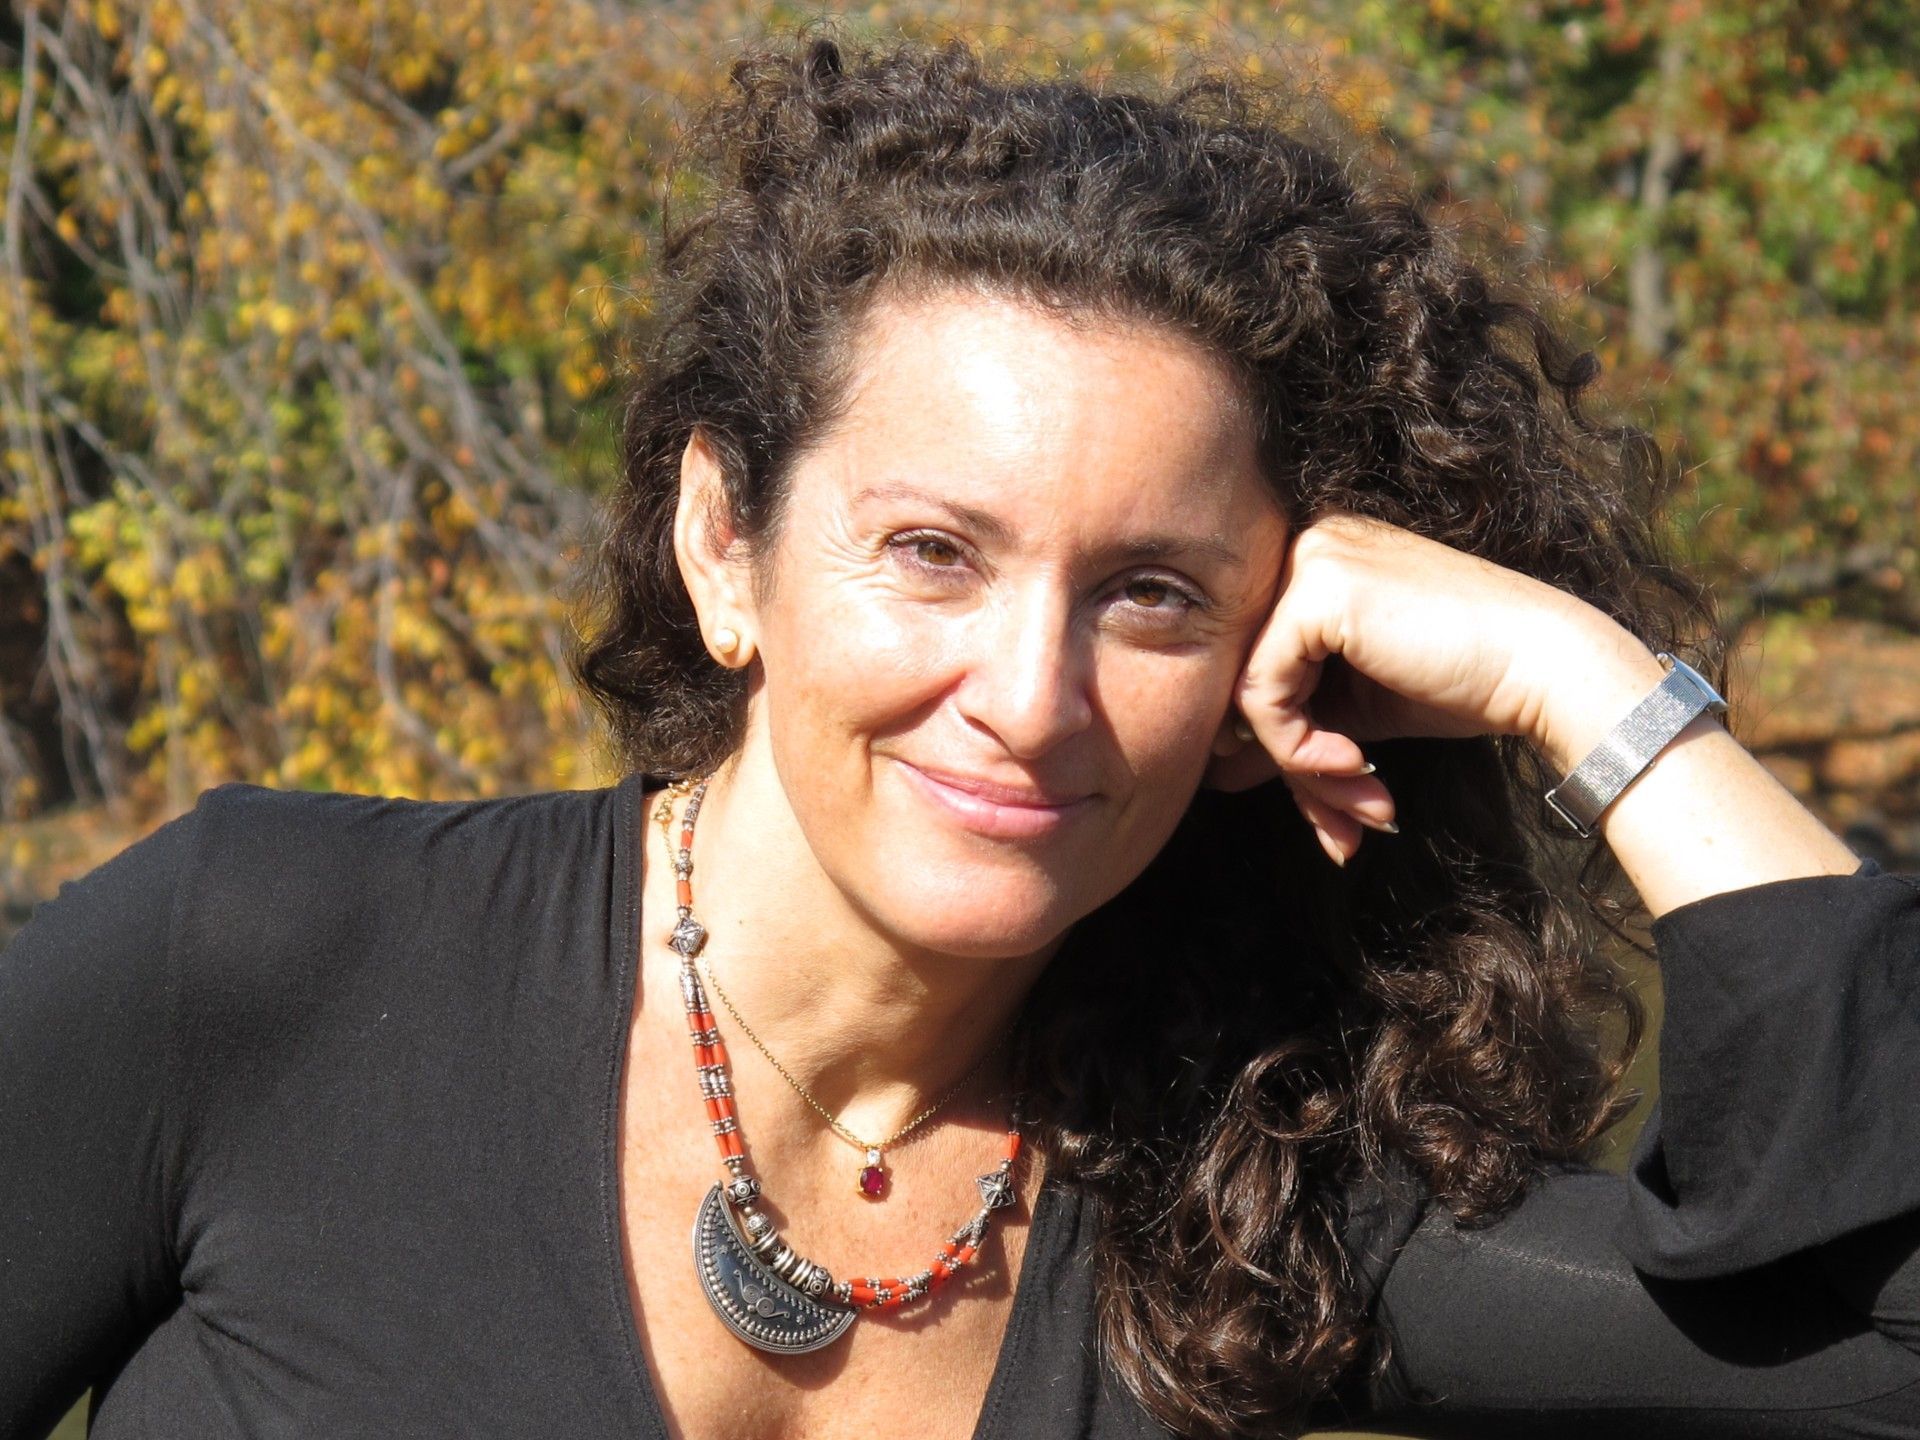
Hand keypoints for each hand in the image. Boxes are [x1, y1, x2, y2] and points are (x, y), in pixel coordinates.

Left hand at [1205, 512, 1642, 865]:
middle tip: (1339, 826)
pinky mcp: (1314, 590)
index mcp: (1315, 563)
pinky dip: (1299, 748)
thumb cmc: (1468, 685)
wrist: (1547, 670)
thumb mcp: (1357, 710)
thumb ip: (1291, 727)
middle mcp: (1304, 546)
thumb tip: (1218, 766)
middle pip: (1248, 676)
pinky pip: (1262, 692)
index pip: (1258, 662)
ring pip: (1249, 691)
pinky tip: (1356, 766)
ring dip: (1302, 769)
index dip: (1278, 744)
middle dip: (1291, 767)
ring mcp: (1308, 559)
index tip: (1321, 805)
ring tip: (1361, 803)